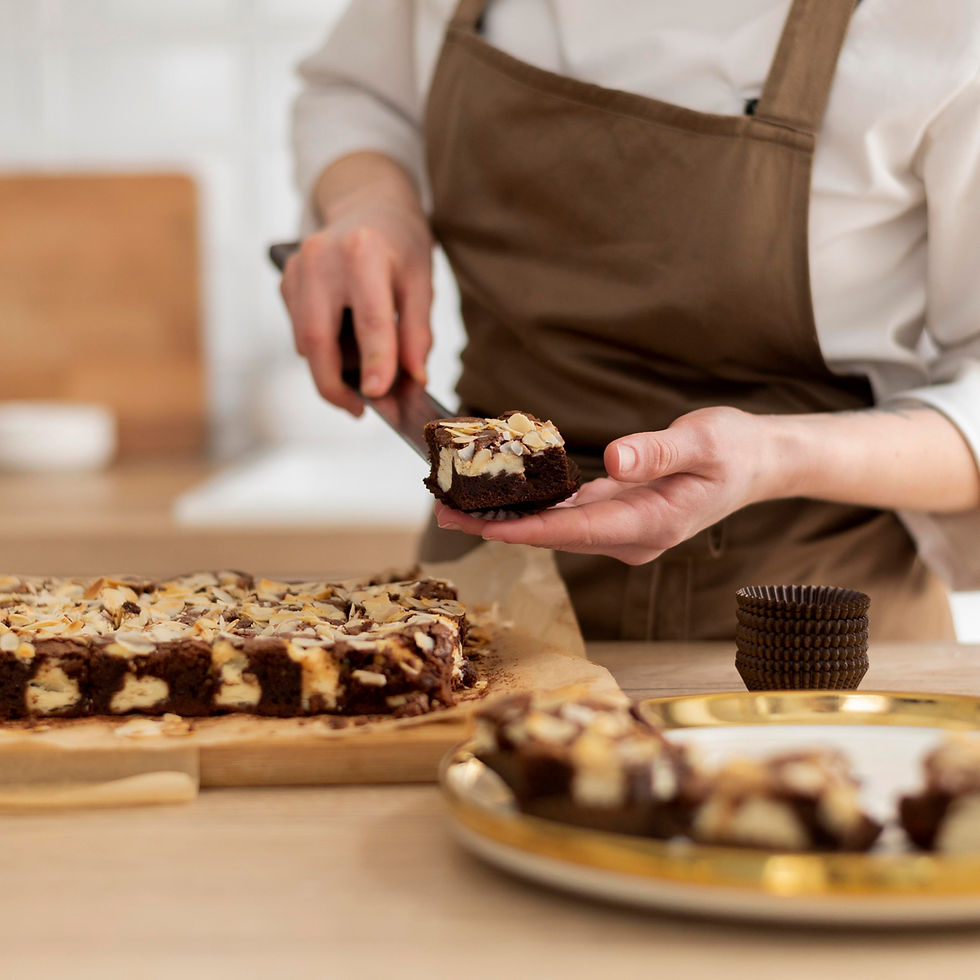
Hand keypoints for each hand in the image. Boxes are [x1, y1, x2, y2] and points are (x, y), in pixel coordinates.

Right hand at [279, 152, 433, 414]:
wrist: (368, 204)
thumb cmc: (400, 245)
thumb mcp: (421, 282)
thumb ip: (418, 332)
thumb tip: (413, 378)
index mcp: (364, 253)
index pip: (370, 319)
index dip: (374, 362)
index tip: (378, 395)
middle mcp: (321, 259)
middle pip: (317, 338)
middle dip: (334, 384)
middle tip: (358, 410)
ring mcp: (297, 270)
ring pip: (305, 341)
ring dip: (331, 369)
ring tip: (361, 373)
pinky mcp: (286, 282)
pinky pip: (300, 332)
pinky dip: (323, 350)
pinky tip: (345, 345)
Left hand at [435, 407, 780, 563]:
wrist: (757, 465)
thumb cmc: (735, 451)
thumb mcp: (706, 442)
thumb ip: (660, 452)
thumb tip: (615, 460)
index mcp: (654, 525)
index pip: (579, 530)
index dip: (529, 529)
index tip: (484, 525)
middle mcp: (633, 537)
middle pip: (556, 536)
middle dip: (500, 527)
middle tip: (444, 516)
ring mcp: (624, 530)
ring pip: (557, 528)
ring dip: (509, 519)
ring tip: (455, 507)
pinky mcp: (617, 516)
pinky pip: (568, 515)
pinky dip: (532, 508)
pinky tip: (498, 496)